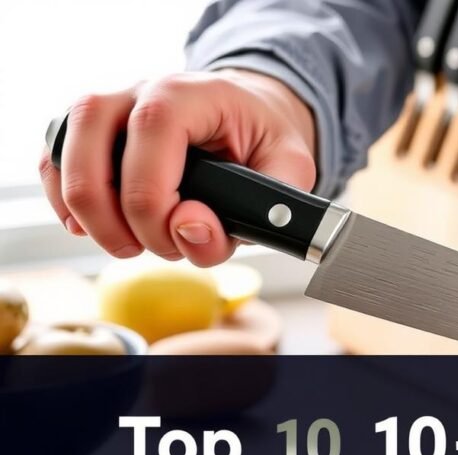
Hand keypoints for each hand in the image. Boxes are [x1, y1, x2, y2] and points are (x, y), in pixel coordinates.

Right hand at [39, 70, 316, 266]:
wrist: (249, 112)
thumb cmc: (265, 141)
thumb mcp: (292, 170)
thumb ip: (258, 211)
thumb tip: (192, 230)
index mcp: (191, 93)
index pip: (152, 132)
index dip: (156, 198)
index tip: (182, 231)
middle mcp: (139, 92)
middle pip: (92, 151)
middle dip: (120, 221)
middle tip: (157, 248)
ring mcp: (107, 109)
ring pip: (64, 161)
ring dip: (92, 218)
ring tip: (132, 242)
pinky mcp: (87, 132)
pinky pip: (54, 166)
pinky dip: (68, 205)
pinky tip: (99, 227)